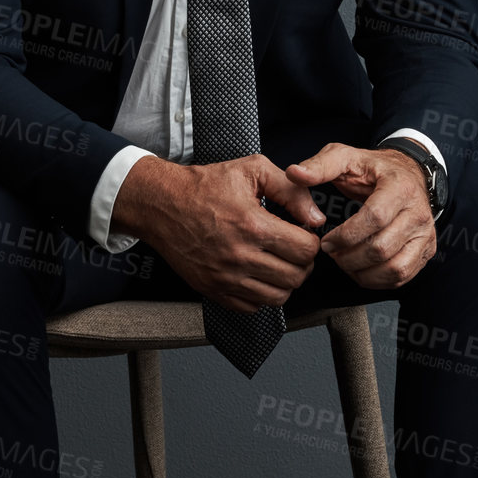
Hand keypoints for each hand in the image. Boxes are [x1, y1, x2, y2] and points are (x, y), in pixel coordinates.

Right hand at [112, 154, 323, 311]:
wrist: (161, 204)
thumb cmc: (204, 186)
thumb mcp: (252, 170)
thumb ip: (291, 190)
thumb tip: (315, 217)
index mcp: (253, 226)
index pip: (306, 250)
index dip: (311, 241)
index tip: (302, 234)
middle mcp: (240, 256)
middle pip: (296, 277)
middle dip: (302, 263)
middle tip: (293, 249)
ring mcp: (226, 277)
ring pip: (277, 297)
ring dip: (284, 281)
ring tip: (278, 263)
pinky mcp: (213, 290)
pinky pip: (251, 307)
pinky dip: (260, 295)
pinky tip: (257, 275)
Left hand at [286, 143, 436, 289]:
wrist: (408, 174)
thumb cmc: (373, 169)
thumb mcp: (346, 157)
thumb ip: (319, 166)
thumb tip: (295, 173)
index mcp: (399, 187)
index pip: (374, 218)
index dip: (345, 235)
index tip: (327, 241)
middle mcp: (418, 212)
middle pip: (382, 248)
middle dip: (349, 257)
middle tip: (332, 253)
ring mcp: (425, 234)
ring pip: (394, 269)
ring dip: (362, 272)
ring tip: (344, 262)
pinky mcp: (426, 251)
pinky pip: (402, 277)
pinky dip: (377, 280)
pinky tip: (360, 269)